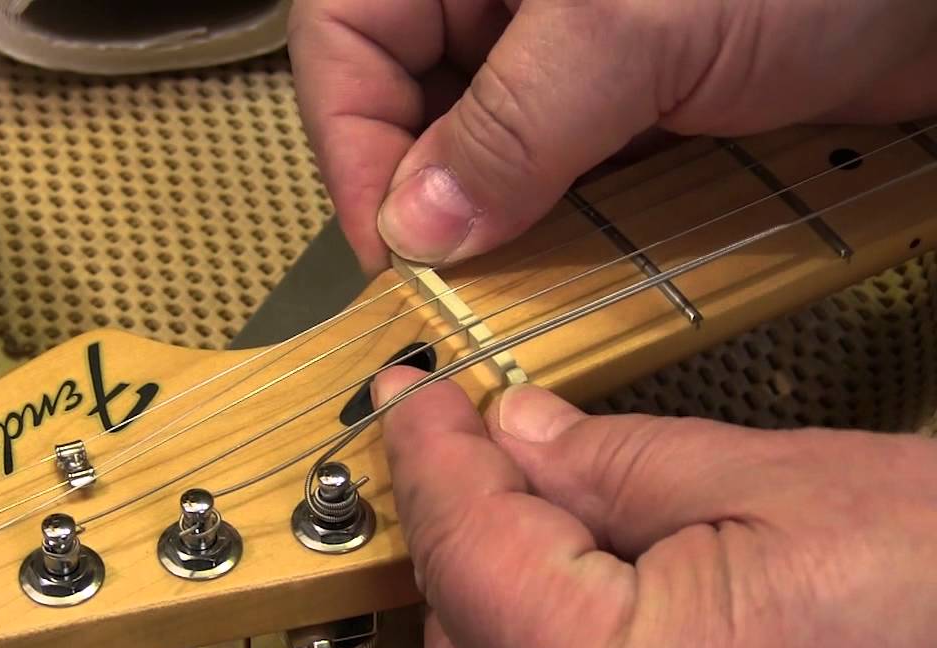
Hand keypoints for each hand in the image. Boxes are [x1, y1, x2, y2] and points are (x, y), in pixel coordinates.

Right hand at [288, 0, 936, 272]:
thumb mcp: (631, 28)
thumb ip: (512, 127)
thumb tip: (415, 228)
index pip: (348, 38)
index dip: (351, 144)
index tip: (390, 247)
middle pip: (404, 101)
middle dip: (423, 194)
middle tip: (450, 286)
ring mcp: (564, 48)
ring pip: (477, 147)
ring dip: (490, 220)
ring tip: (509, 288)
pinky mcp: (623, 97)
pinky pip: (553, 168)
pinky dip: (555, 221)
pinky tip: (571, 264)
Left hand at [372, 366, 936, 647]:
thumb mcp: (773, 486)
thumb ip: (612, 464)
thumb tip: (515, 434)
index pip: (467, 550)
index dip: (430, 455)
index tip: (410, 396)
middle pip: (454, 642)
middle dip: (458, 531)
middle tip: (475, 442)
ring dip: (486, 602)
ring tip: (529, 514)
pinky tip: (573, 595)